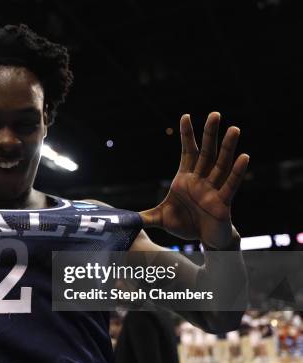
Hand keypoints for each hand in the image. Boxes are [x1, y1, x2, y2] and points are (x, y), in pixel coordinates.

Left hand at [140, 112, 248, 248]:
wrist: (204, 240)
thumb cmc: (185, 224)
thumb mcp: (161, 219)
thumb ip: (145, 216)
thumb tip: (127, 219)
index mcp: (185, 179)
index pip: (187, 152)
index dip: (187, 135)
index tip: (185, 116)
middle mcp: (200, 180)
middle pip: (206, 152)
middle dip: (209, 134)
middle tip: (214, 114)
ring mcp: (213, 189)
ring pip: (221, 164)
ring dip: (228, 148)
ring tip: (234, 129)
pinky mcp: (223, 202)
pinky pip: (230, 185)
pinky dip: (237, 172)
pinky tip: (244, 157)